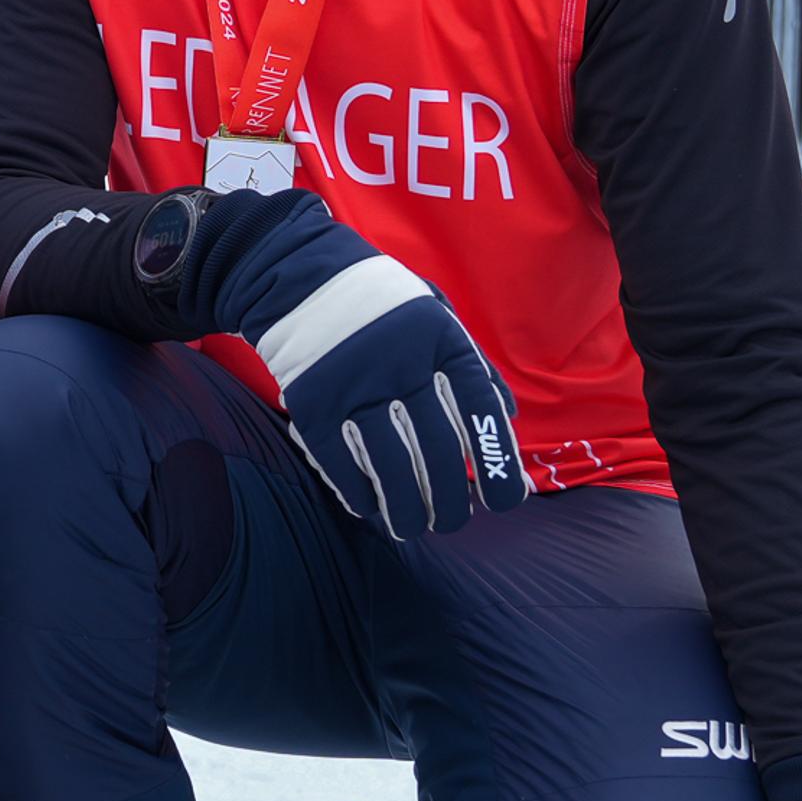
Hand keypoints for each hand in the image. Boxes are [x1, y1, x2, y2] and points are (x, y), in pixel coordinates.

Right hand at [176, 188, 526, 538]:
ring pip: (389, 465)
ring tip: (414, 527)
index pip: (478, 411)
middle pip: (436, 449)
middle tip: (453, 521)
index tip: (506, 500)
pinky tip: (370, 509)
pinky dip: (357, 492)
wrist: (296, 273)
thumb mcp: (437, 313)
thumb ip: (472, 363)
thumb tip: (505, 417)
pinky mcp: (313, 399)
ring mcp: (355, 383)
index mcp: (441, 340)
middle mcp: (402, 363)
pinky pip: (339, 460)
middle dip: (450, 499)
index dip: (496, 462)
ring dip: (405, 507)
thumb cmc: (380, 301)